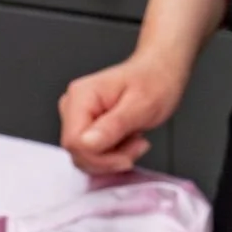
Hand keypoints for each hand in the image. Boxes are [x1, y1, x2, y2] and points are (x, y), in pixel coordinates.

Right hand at [59, 50, 188, 174]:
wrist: (159, 73)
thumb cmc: (153, 81)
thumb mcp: (141, 105)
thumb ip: (113, 125)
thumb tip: (85, 143)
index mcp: (81, 96)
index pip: (74, 142)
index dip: (100, 157)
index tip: (128, 156)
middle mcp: (72, 106)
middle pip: (77, 152)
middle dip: (110, 159)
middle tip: (137, 145)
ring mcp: (76, 118)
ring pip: (84, 157)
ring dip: (113, 158)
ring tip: (135, 141)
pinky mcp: (84, 128)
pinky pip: (90, 155)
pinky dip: (112, 156)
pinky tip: (127, 142)